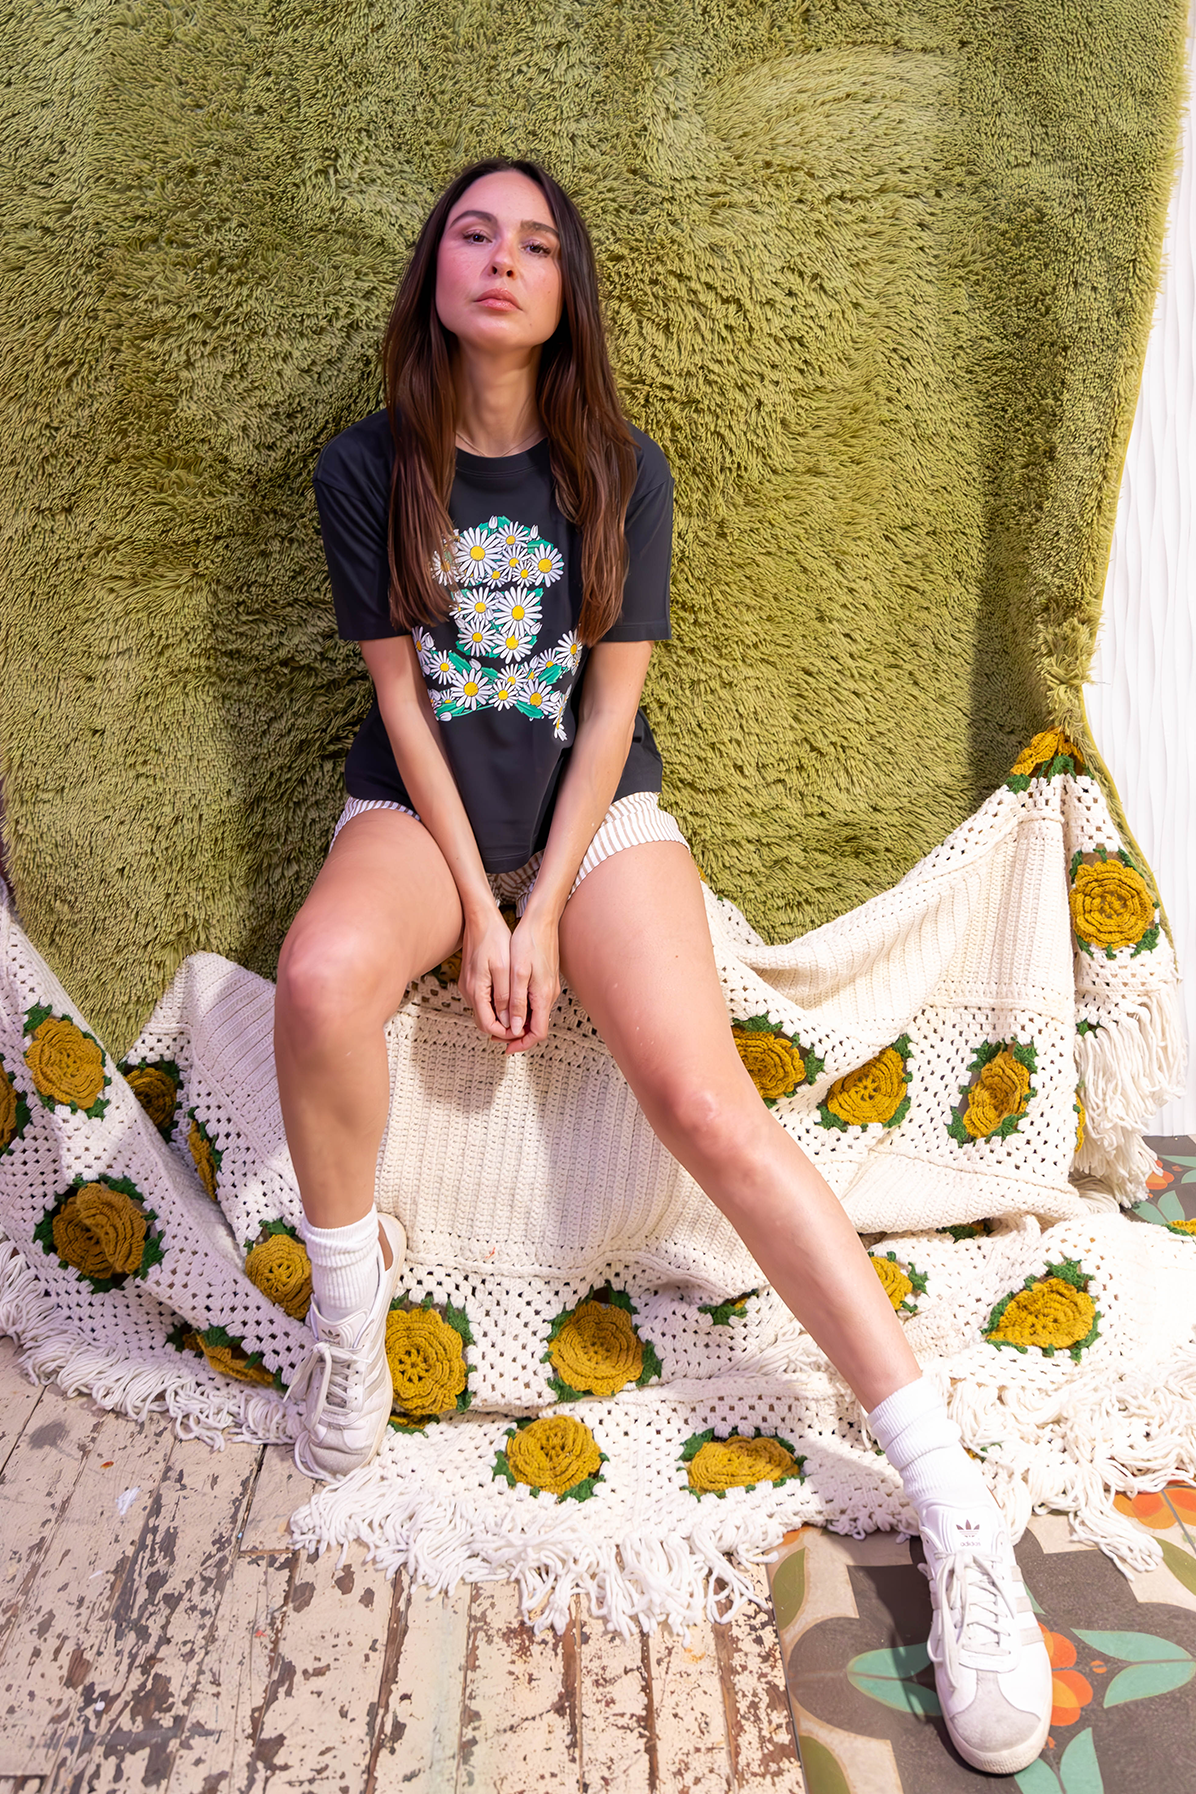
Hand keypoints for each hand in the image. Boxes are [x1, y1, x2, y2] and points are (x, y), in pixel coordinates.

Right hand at [457, 910, 519, 1043]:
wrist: (481, 919)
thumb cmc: (493, 938)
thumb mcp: (503, 968)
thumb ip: (504, 996)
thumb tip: (508, 1021)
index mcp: (476, 990)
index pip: (488, 1025)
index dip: (506, 1032)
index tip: (521, 1030)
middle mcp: (469, 991)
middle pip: (485, 1022)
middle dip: (504, 1028)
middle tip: (523, 1027)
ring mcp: (469, 986)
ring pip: (484, 1012)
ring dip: (501, 1018)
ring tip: (520, 1015)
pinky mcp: (472, 980)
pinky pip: (484, 1001)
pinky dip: (497, 1006)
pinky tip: (511, 1000)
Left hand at [502, 908, 560, 1053]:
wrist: (542, 921)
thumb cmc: (528, 942)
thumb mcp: (518, 973)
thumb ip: (517, 1002)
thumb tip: (515, 1028)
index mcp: (543, 996)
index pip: (538, 1033)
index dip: (521, 1043)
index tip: (505, 1046)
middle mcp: (549, 995)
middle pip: (537, 1026)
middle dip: (517, 1035)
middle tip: (496, 1035)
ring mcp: (549, 988)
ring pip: (535, 1015)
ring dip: (518, 1022)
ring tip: (498, 1021)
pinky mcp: (546, 980)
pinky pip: (535, 1003)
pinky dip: (522, 1010)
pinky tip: (508, 1004)